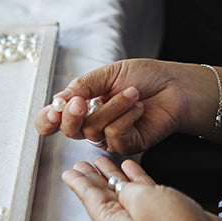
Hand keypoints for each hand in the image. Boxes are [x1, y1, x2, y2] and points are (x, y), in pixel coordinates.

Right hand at [35, 59, 217, 153]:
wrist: (174, 85)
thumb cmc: (144, 76)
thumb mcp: (108, 74)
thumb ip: (82, 87)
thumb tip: (58, 100)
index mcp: (83, 104)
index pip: (53, 120)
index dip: (47, 120)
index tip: (52, 111)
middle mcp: (93, 123)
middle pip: (69, 131)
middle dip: (72, 115)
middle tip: (81, 100)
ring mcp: (109, 137)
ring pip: (94, 131)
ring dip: (114, 107)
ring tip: (133, 93)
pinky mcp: (127, 146)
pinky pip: (115, 136)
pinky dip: (127, 117)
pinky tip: (140, 108)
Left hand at [62, 156, 221, 220]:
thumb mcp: (141, 200)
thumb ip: (126, 188)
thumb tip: (121, 184)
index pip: (90, 197)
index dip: (78, 182)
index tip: (67, 171)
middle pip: (103, 193)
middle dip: (91, 176)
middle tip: (80, 162)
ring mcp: (142, 218)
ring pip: (122, 190)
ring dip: (112, 174)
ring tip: (101, 159)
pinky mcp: (159, 212)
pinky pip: (140, 191)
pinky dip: (134, 177)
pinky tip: (130, 166)